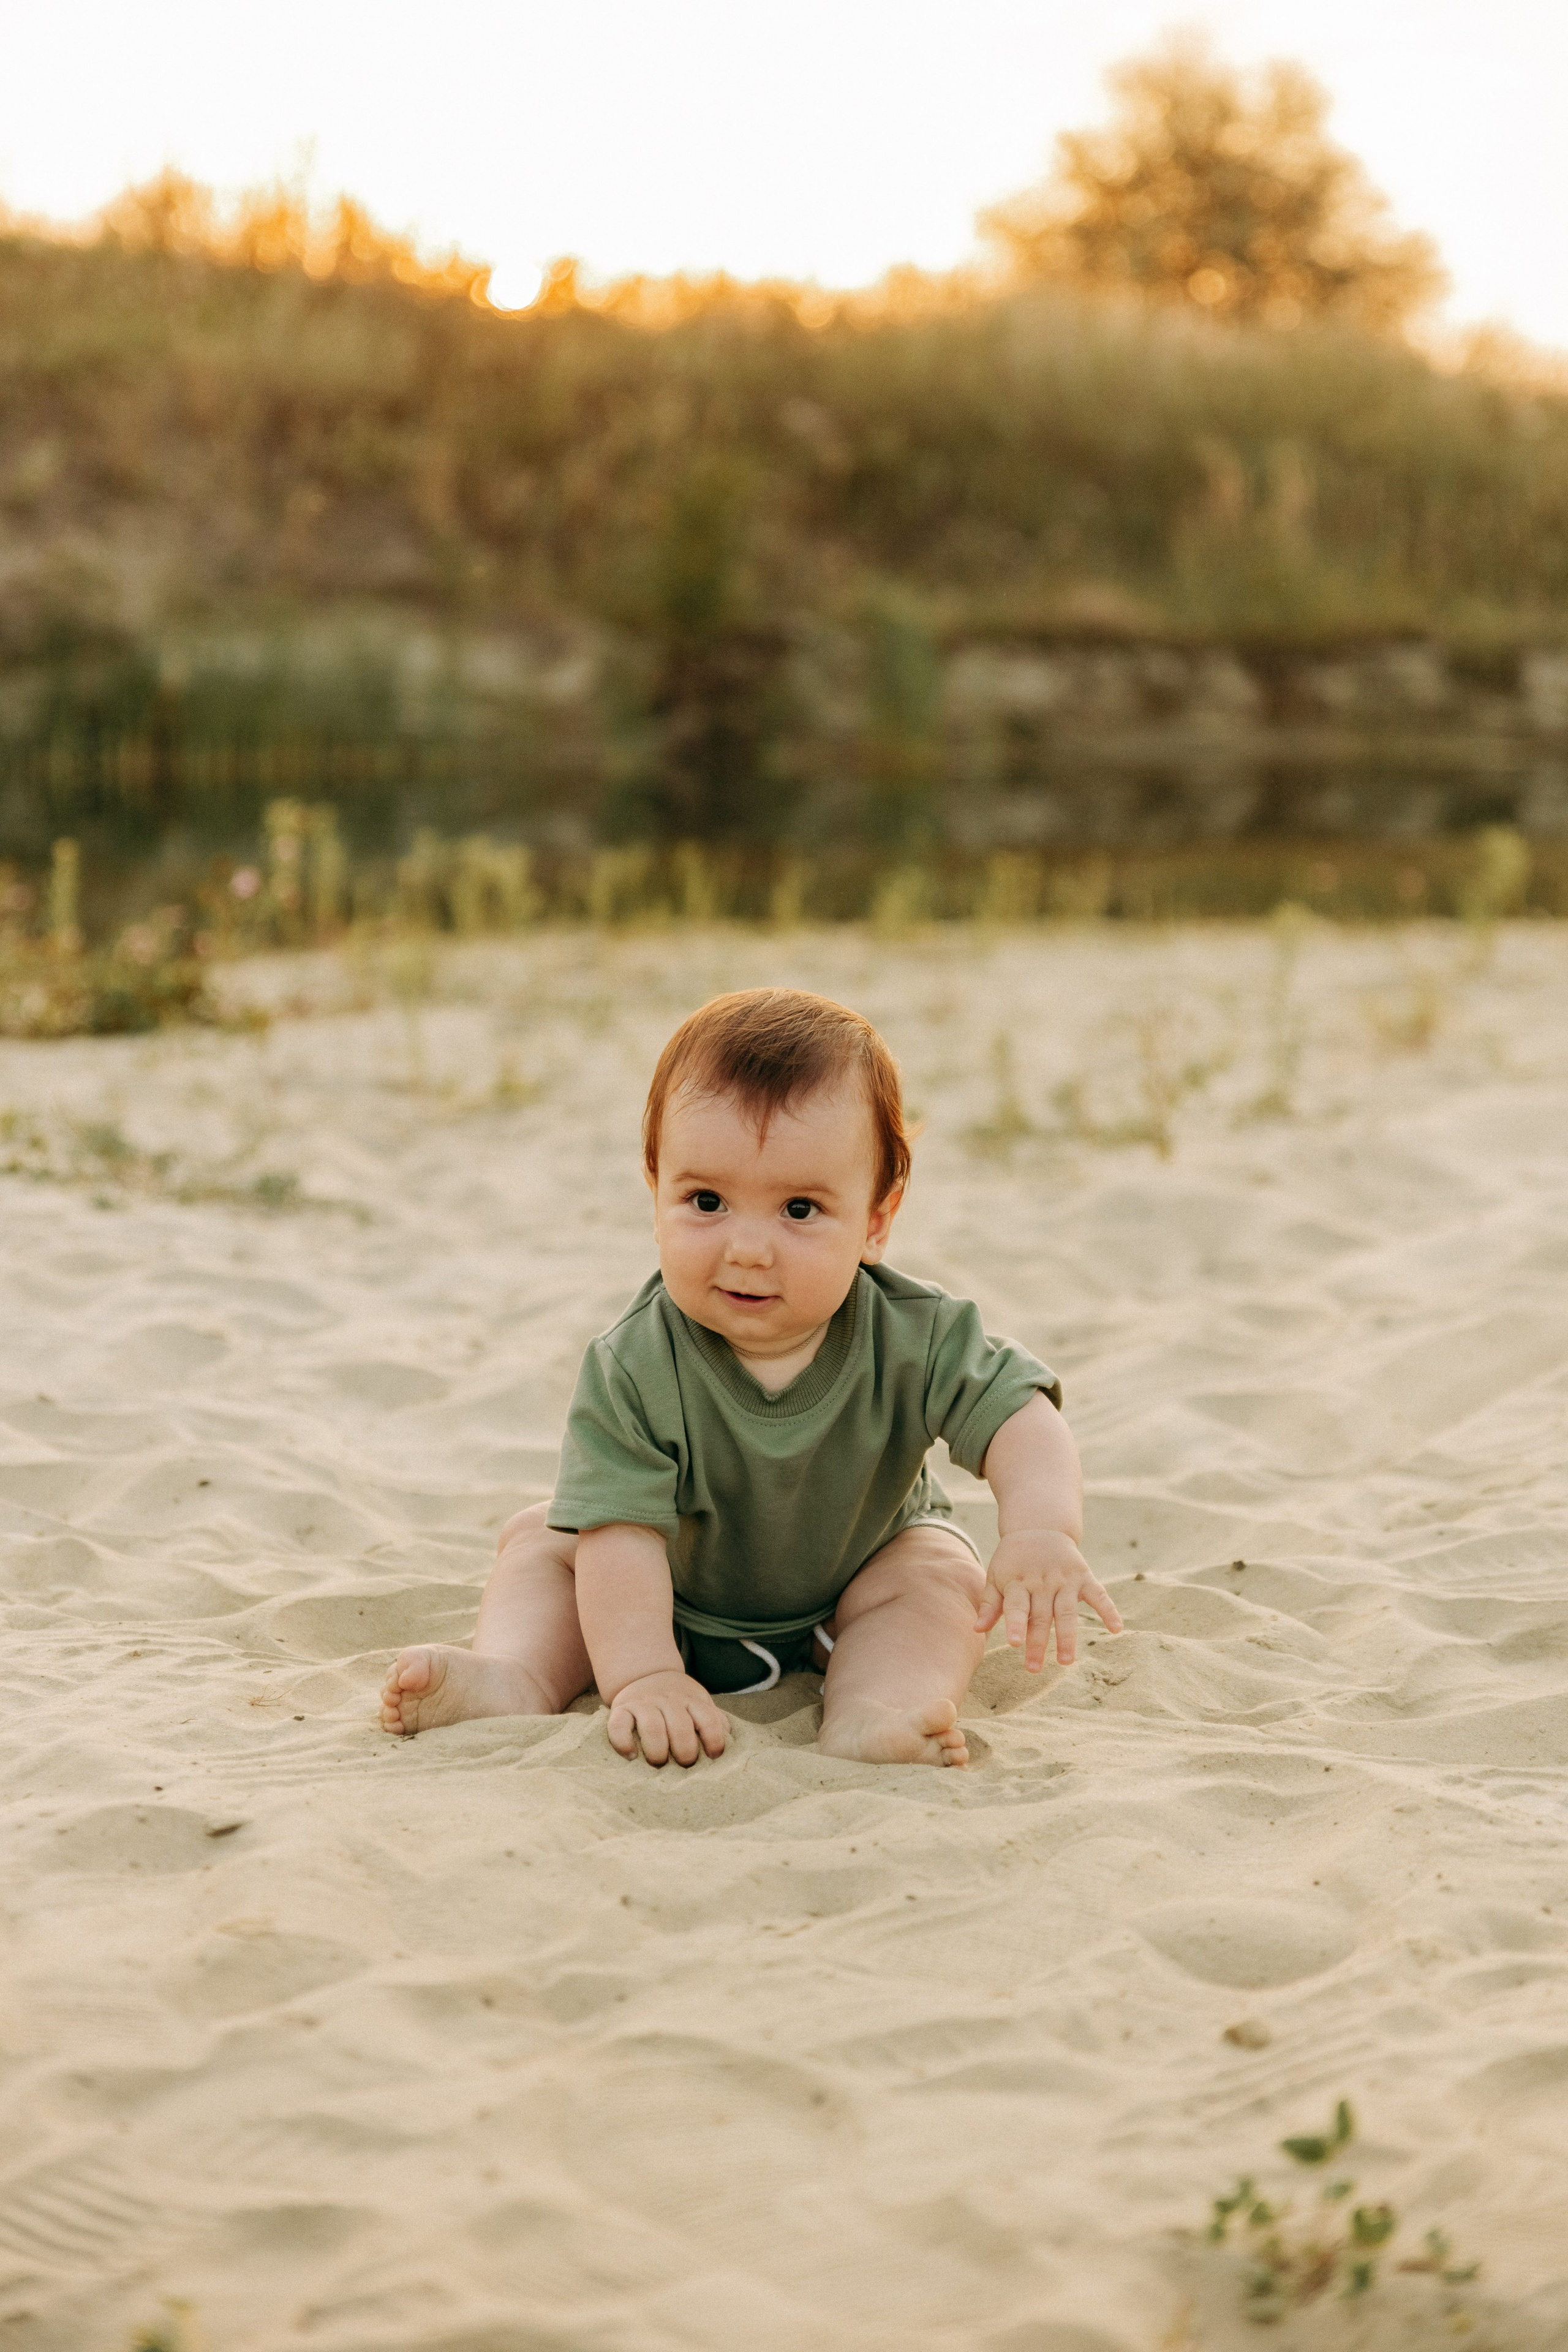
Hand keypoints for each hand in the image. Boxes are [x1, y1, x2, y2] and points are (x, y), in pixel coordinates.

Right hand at [606, 1669, 727, 1766]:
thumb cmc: (678, 1700)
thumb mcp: (699, 1702)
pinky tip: (632, 1756)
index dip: (714, 1740)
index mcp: (692, 1700)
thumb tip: (730, 1741)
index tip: (713, 1756)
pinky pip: (618, 1727)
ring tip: (659, 1762)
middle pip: (681, 1728)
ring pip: (652, 1728)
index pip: (709, 1720)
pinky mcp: (621, 1709)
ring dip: (658, 1751)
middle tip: (683, 1764)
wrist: (645, 1673)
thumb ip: (714, 1720)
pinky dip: (624, 1744)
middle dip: (685, 1753)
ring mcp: (644, 1703)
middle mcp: (669, 1700)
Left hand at [976, 1528, 1121, 1671]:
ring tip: (1066, 1661)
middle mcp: (1042, 1581)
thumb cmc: (1013, 1559)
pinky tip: (1116, 1628)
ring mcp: (1064, 1579)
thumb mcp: (996, 1575)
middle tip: (1033, 1668)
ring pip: (1067, 1611)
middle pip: (1041, 1615)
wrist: (1039, 1526)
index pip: (1016, 1606)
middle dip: (1038, 1643)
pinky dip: (1108, 1610)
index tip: (1014, 1643)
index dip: (1015, 1623)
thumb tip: (976, 1629)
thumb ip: (990, 1603)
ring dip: (1067, 1637)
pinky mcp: (1083, 1576)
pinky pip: (1098, 1594)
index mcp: (1018, 1581)